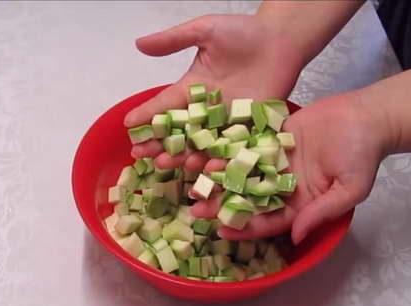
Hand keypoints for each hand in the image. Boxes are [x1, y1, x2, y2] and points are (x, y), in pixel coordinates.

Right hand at [128, 14, 305, 169]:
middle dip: (158, 144)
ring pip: (201, 145)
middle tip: (140, 155)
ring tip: (166, 164)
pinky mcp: (250, 130)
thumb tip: (139, 43)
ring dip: (183, 156)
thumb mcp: (205, 31)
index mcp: (192, 88)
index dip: (146, 115)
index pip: (164, 105)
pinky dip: (219, 161)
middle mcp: (207, 111)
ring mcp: (227, 123)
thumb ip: (174, 40)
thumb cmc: (244, 32)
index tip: (128, 126)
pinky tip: (206, 169)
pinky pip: (232, 150)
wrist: (282, 40)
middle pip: (178, 132)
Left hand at [192, 93, 390, 243]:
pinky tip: (206, 154)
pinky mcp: (272, 140)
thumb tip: (297, 237)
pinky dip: (227, 152)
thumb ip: (322, 212)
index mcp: (301, 205)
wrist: (367, 116)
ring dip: (219, 180)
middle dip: (223, 206)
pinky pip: (246, 148)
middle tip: (196, 210)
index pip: (269, 221)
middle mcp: (284, 187)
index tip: (222, 232)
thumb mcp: (350, 189)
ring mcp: (276, 164)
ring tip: (194, 182)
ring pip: (242, 175)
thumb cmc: (364, 154)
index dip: (246, 228)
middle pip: (248, 201)